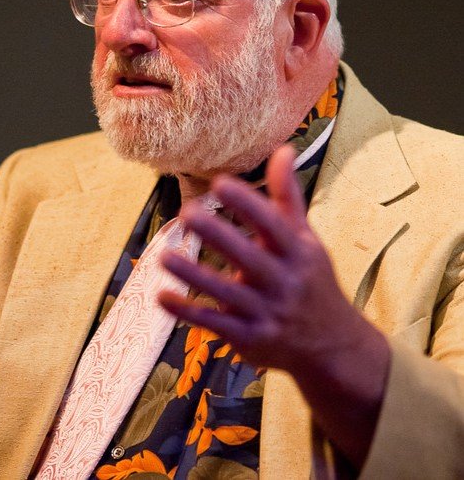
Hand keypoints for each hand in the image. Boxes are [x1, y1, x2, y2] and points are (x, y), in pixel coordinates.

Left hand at [158, 144, 389, 465]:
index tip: (220, 183)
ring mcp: (267, 313)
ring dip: (193, 275)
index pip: (273, 224)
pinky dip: (187, 312)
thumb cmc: (311, 280)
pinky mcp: (250, 338)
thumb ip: (287, 197)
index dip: (248, 204)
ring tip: (164, 256)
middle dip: (218, 235)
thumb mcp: (306, 239)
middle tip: (186, 212)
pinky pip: (215, 324)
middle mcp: (284, 282)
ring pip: (226, 293)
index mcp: (298, 252)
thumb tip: (283, 148)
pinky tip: (161, 296)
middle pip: (249, 257)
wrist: (332, 346)